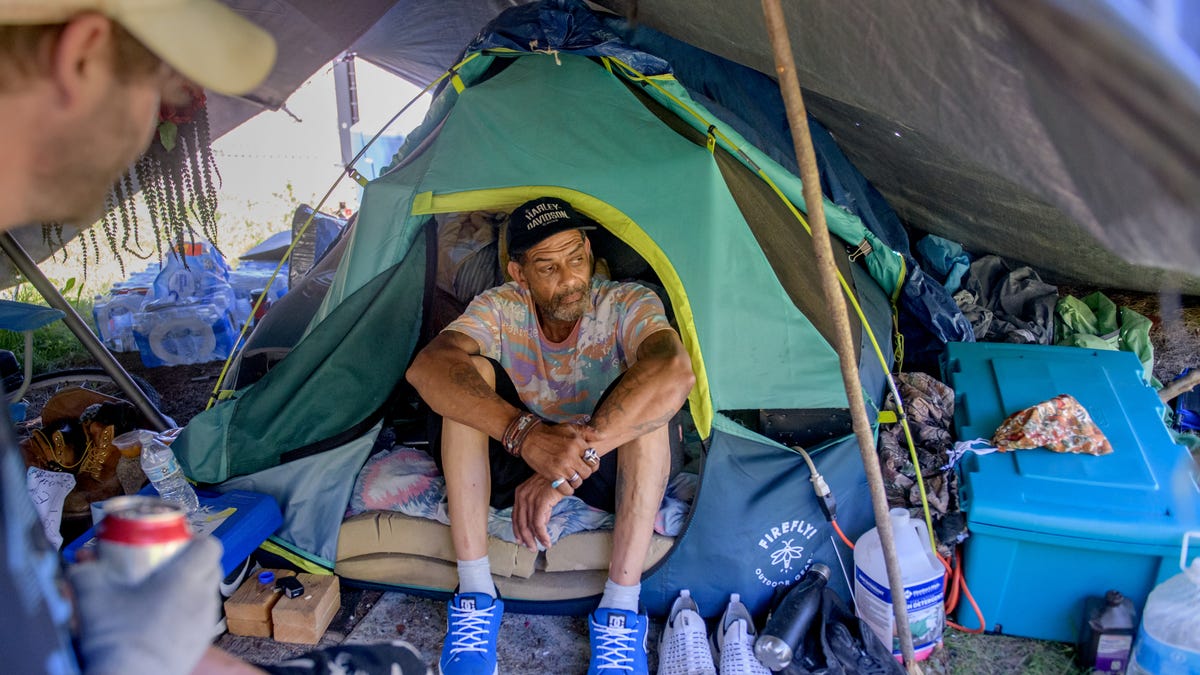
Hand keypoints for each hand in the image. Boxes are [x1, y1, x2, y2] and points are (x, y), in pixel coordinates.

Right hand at [68, 536, 222, 674]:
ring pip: (208, 592)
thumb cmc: (117, 636)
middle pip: (212, 567)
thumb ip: (85, 572)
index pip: (209, 546)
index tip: (176, 544)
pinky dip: (189, 612)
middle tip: (168, 566)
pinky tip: (165, 619)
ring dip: (193, 587)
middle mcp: (203, 597)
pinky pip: (202, 617)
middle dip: (194, 562)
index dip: (195, 541)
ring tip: (165, 593)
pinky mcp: (202, 642)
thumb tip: (81, 562)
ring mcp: (206, 621)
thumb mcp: (92, 597)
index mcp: (186, 578)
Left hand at [512, 475, 564, 550]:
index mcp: (520, 493)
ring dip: (535, 539)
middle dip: (525, 538)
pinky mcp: (540, 502)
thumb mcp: (543, 493)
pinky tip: (547, 541)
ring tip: (541, 546)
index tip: (520, 540)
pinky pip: (538, 523)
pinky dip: (542, 535)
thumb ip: (539, 507)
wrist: (565, 471)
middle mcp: (522, 496)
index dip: (517, 530)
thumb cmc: (556, 480)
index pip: (515, 516)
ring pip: (529, 525)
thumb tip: (542, 523)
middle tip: (531, 547)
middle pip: (520, 522)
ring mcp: (530, 498)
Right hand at [518, 422, 599, 485]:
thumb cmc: (551, 433)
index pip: (594, 460)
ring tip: (571, 477)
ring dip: (575, 481)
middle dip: (584, 473)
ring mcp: (562, 466)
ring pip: (578, 482)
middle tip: (577, 471)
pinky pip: (567, 489)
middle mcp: (572, 456)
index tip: (586, 464)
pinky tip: (565, 485)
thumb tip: (603, 436)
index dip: (592, 464)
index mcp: (578, 444)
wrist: (530, 438)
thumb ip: (588, 432)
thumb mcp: (571, 428)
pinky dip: (567, 490)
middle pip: (587, 473)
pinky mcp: (553, 475)